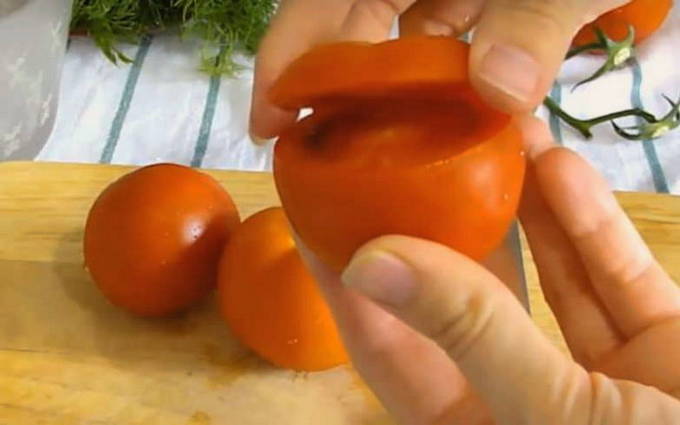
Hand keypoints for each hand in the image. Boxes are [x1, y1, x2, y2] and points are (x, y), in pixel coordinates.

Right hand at [249, 0, 629, 141]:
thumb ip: (533, 21)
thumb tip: (500, 91)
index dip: (289, 52)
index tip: (270, 119)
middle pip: (346, 19)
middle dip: (323, 80)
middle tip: (298, 150)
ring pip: (392, 38)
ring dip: (382, 92)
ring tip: (363, 153)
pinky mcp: (475, 4)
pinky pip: (439, 46)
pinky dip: (435, 87)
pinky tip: (437, 127)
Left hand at [297, 117, 679, 424]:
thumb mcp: (560, 416)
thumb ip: (472, 336)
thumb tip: (374, 264)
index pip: (391, 353)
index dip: (352, 288)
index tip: (317, 221)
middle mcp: (526, 403)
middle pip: (463, 304)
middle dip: (436, 230)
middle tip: (397, 162)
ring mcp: (597, 379)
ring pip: (544, 280)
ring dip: (520, 209)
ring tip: (486, 138)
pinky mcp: (660, 354)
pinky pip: (616, 282)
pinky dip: (589, 228)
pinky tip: (559, 169)